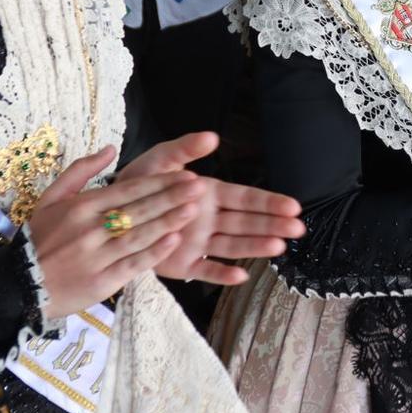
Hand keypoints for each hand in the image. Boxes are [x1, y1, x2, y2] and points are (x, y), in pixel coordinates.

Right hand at [27, 146, 202, 319]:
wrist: (20, 284)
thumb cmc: (40, 238)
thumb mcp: (51, 198)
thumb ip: (81, 170)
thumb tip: (111, 148)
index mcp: (81, 206)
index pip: (128, 189)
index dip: (159, 182)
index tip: (184, 175)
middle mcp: (90, 229)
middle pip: (139, 210)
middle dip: (172, 197)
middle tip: (199, 187)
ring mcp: (97, 256)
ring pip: (140, 235)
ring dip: (169, 221)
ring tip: (193, 210)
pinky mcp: (102, 281)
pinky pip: (133, 263)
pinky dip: (155, 252)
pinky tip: (174, 240)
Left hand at [113, 132, 304, 284]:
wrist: (113, 212)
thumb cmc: (141, 182)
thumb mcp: (161, 159)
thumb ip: (186, 149)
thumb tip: (212, 136)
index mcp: (210, 194)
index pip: (245, 198)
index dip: (269, 202)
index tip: (293, 206)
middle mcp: (210, 220)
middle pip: (247, 223)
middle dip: (273, 224)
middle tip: (298, 228)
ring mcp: (199, 244)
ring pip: (233, 246)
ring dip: (256, 246)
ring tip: (279, 247)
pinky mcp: (183, 265)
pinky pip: (205, 271)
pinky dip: (221, 275)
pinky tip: (241, 276)